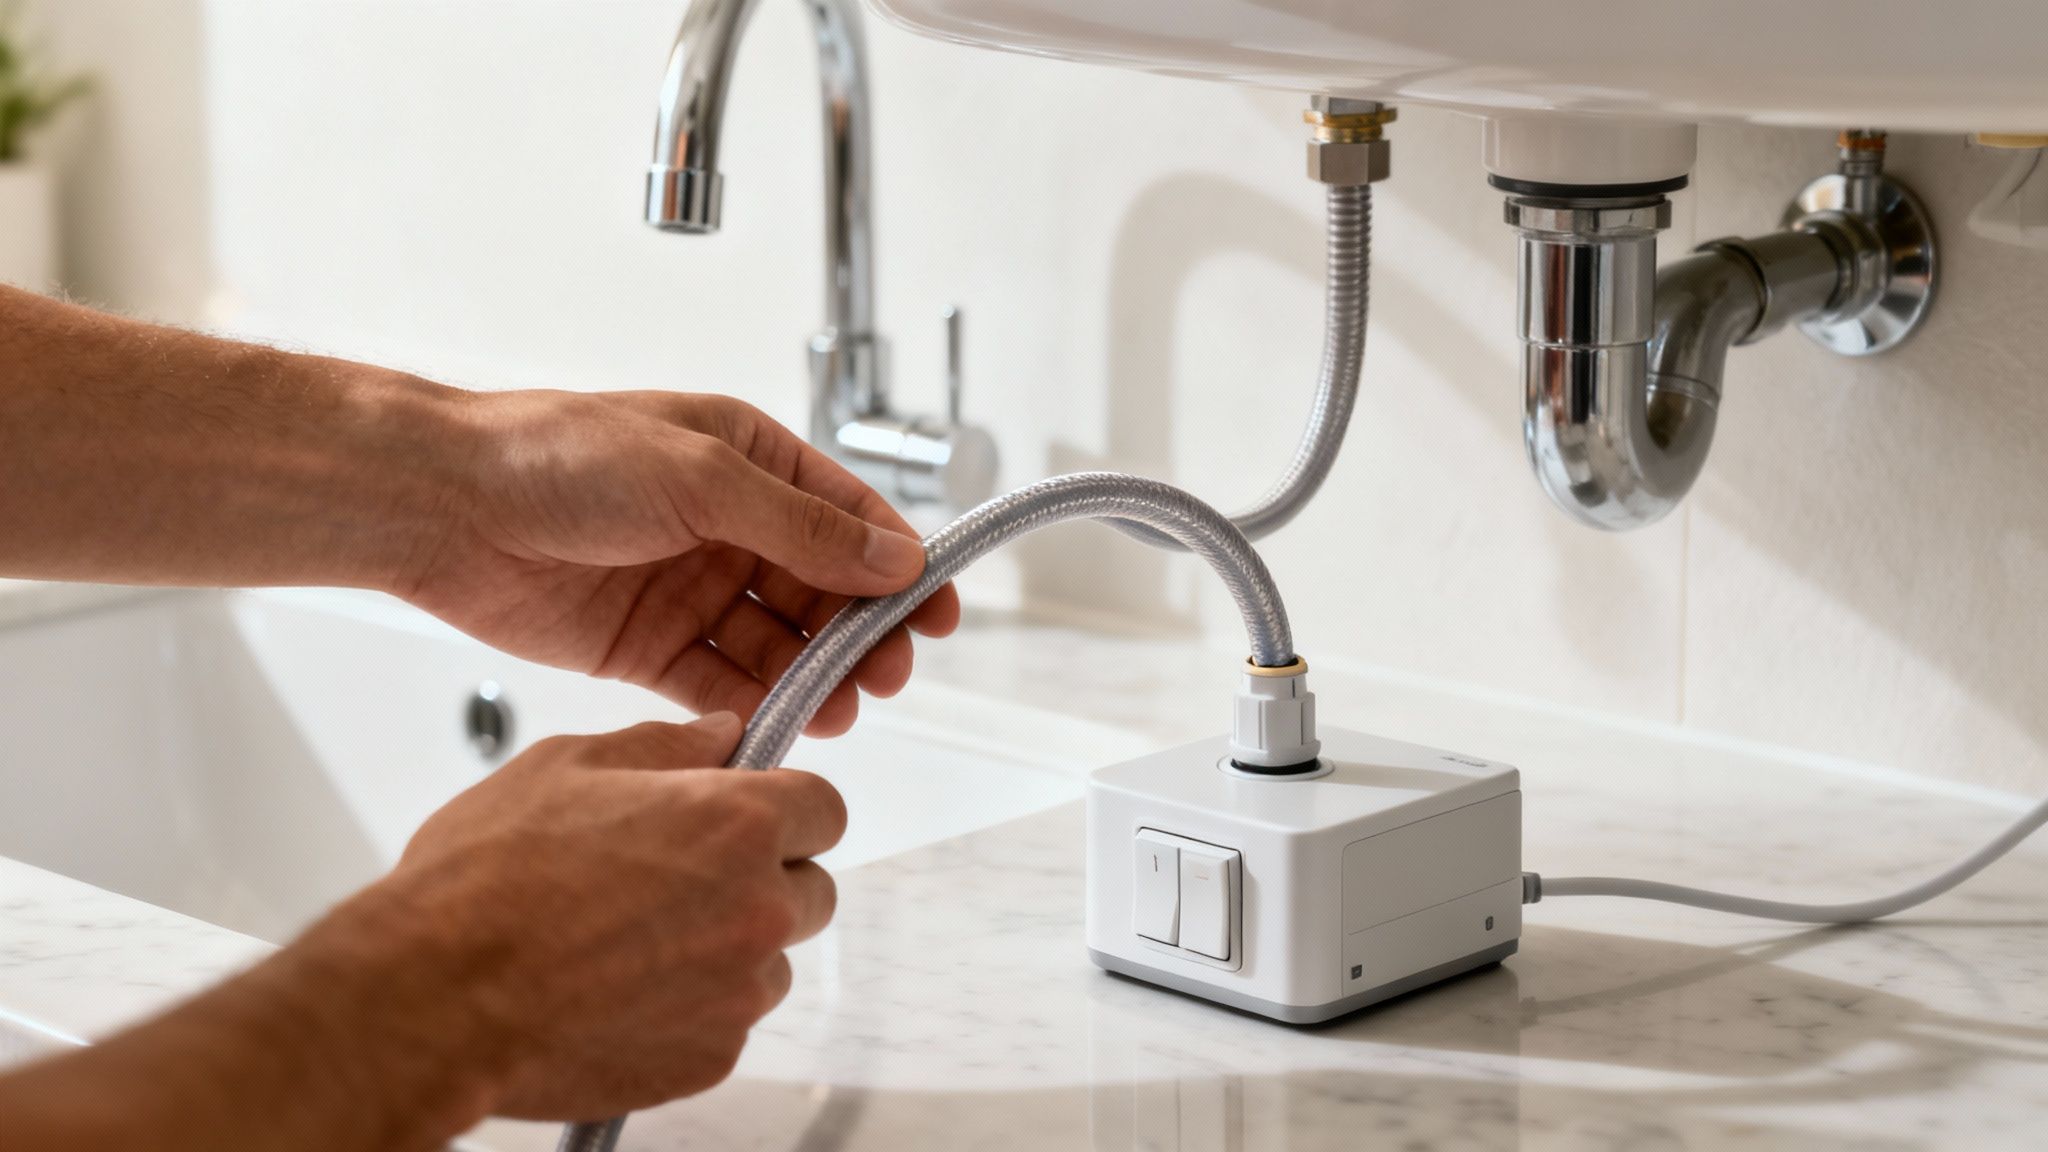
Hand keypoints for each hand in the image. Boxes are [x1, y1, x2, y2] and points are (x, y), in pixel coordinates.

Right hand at [333, 714, 844, 1120]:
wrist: (433, 998)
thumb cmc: (486, 880)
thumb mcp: (567, 767)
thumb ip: (665, 746)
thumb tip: (721, 736)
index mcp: (736, 823)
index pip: (826, 809)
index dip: (787, 810)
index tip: (749, 817)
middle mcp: (757, 906)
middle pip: (812, 889)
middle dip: (765, 880)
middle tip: (681, 880)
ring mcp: (740, 990)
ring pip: (771, 959)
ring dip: (729, 948)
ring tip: (635, 941)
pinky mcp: (712, 1057)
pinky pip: (728, 1021)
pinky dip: (692, 1008)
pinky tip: (620, 990)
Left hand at [404, 390, 960, 736]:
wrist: (445, 509)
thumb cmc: (558, 457)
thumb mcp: (701, 477)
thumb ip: (801, 526)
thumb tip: (892, 558)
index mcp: (747, 461)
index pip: (847, 519)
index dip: (899, 567)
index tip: (936, 614)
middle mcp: (726, 525)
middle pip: (822, 590)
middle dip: (861, 633)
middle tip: (886, 674)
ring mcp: (689, 587)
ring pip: (778, 643)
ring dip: (814, 675)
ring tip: (838, 708)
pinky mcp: (648, 646)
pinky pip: (720, 681)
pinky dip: (753, 704)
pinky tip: (777, 721)